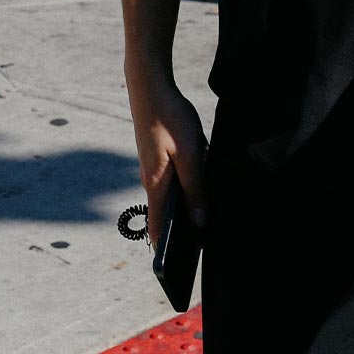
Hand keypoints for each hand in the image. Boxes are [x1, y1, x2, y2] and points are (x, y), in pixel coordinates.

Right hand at [125, 78, 209, 245]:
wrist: (150, 84)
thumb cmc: (170, 117)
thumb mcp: (190, 156)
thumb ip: (196, 190)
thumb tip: (200, 222)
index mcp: (155, 185)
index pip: (157, 226)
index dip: (165, 249)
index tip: (174, 269)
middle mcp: (150, 181)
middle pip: (164, 216)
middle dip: (178, 235)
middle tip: (196, 255)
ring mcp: (153, 170)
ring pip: (169, 200)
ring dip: (183, 215)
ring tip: (202, 232)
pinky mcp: (158, 160)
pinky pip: (171, 185)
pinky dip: (183, 196)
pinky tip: (199, 200)